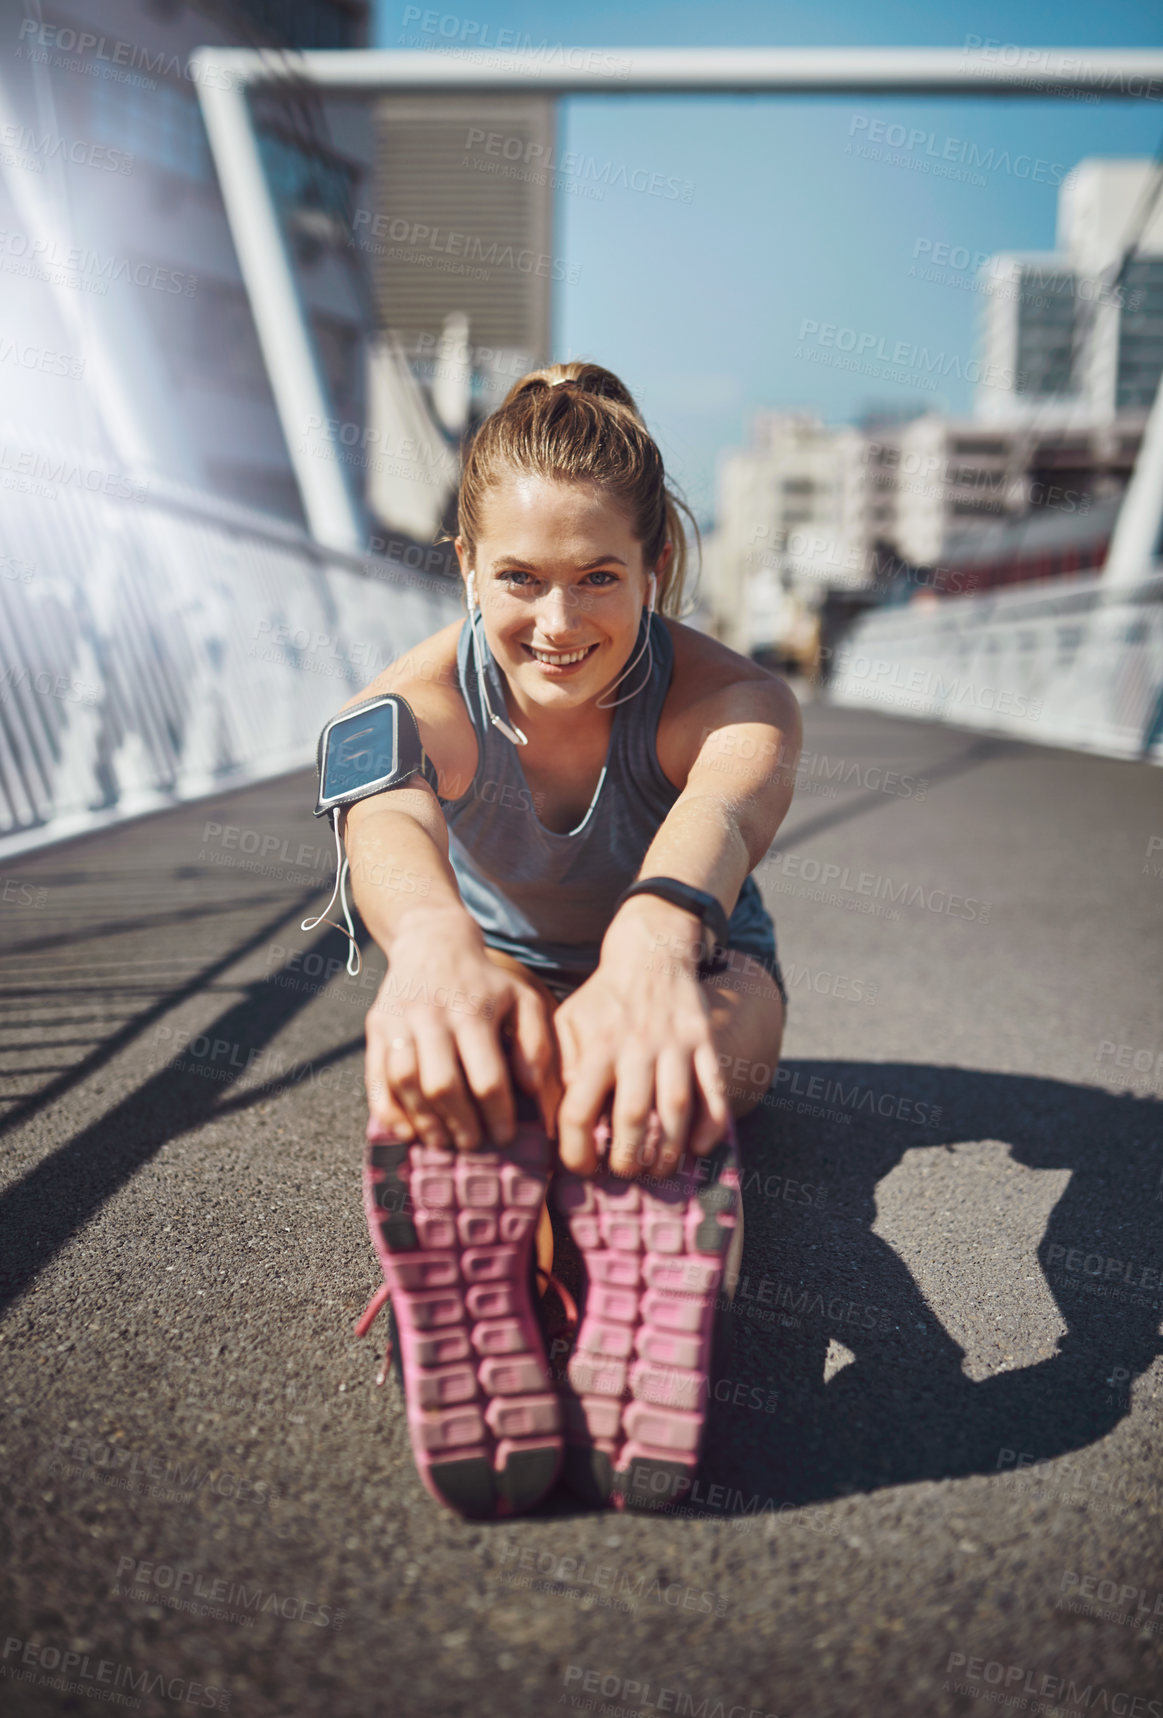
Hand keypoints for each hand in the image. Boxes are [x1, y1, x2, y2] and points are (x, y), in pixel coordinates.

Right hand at [364, 908, 561, 1149]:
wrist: (433, 940)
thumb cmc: (486, 982)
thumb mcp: (522, 1000)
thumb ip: (536, 1045)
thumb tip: (532, 1094)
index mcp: (474, 1011)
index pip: (487, 1077)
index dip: (497, 1114)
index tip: (506, 1137)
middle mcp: (433, 1016)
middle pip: (442, 1084)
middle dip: (460, 1124)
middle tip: (474, 1144)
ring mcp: (399, 1020)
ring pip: (405, 1082)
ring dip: (424, 1120)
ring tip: (444, 1141)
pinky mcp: (376, 1026)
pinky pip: (376, 1077)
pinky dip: (388, 1111)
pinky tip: (407, 1130)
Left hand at [553, 899, 729, 1176]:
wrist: (652, 952)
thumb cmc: (604, 996)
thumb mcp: (569, 1021)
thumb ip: (561, 1066)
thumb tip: (559, 1118)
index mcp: (596, 1046)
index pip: (579, 1110)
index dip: (576, 1149)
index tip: (580, 1167)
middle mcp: (636, 1047)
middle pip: (632, 1117)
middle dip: (627, 1158)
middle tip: (623, 1173)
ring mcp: (675, 1045)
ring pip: (676, 1108)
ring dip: (668, 1149)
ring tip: (658, 1170)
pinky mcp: (705, 1042)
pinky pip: (715, 1090)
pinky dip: (712, 1125)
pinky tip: (699, 1147)